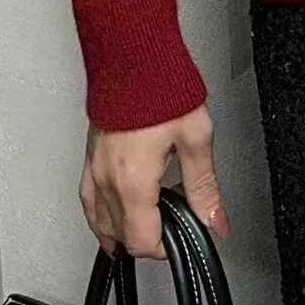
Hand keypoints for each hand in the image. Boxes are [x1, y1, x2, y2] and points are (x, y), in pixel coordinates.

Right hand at [79, 102, 230, 260]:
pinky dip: (101, 214)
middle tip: (175, 222)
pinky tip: (115, 212)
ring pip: (100, 222)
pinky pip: (89, 200)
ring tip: (150, 222)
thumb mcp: (196, 140)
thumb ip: (205, 187)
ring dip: (123, 230)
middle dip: (149, 237)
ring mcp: (95, 169)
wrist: (134, 56)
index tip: (183, 235)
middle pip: (121, 236)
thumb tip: (216, 221)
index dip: (166, 248)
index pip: (141, 241)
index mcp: (133, 181)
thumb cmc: (162, 88)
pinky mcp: (91, 156)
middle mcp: (107, 180)